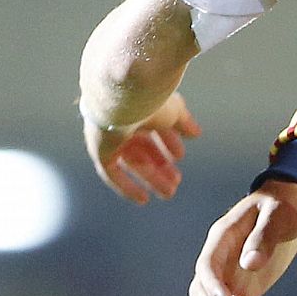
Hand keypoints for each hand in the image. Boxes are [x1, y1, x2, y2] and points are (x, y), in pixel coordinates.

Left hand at [83, 92, 201, 203]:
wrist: (124, 97)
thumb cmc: (151, 98)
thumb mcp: (175, 112)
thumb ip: (184, 123)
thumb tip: (196, 133)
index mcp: (140, 108)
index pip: (154, 129)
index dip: (168, 143)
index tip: (180, 156)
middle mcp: (123, 123)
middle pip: (143, 150)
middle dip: (161, 167)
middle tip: (176, 182)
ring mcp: (110, 138)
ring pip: (132, 164)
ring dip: (151, 179)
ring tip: (169, 192)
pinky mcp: (100, 152)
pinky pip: (113, 174)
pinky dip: (127, 186)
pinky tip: (143, 199)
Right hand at [189, 179, 296, 295]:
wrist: (290, 209)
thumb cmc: (282, 206)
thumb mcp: (278, 215)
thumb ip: (264, 236)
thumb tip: (249, 264)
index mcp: (222, 238)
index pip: (206, 266)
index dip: (212, 286)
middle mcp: (219, 261)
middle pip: (202, 293)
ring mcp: (229, 277)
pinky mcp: (243, 290)